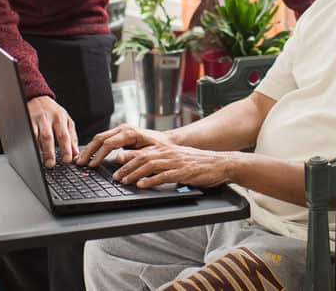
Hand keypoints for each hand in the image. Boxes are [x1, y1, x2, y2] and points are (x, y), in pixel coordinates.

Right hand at [26, 96, 76, 167]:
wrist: (37, 96)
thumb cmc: (53, 111)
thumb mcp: (66, 120)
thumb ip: (72, 137)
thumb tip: (76, 154)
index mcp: (60, 118)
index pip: (64, 135)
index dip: (66, 149)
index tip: (68, 160)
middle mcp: (47, 118)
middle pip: (48, 137)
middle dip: (49, 152)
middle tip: (51, 164)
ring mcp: (34, 119)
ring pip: (35, 136)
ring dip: (38, 150)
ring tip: (40, 162)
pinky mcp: (25, 120)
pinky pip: (26, 134)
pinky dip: (29, 143)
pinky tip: (31, 152)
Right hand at [75, 123, 170, 167]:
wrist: (167, 141)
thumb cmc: (160, 148)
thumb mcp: (149, 154)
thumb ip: (134, 156)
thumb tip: (117, 158)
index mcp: (130, 132)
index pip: (109, 143)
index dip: (98, 155)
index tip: (91, 165)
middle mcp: (123, 129)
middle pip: (100, 138)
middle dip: (89, 151)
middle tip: (79, 162)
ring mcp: (120, 130)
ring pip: (100, 138)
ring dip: (90, 149)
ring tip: (80, 160)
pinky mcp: (119, 134)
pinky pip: (104, 139)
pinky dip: (95, 147)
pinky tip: (89, 154)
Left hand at [111, 144, 236, 189]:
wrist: (220, 163)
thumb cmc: (199, 163)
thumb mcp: (178, 159)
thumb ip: (163, 162)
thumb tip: (146, 170)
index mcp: (167, 149)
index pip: (142, 151)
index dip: (127, 157)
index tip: (115, 164)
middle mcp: (168, 153)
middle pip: (141, 157)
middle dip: (126, 167)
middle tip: (115, 176)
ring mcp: (175, 162)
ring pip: (149, 165)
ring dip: (134, 174)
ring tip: (124, 181)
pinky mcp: (182, 172)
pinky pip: (163, 176)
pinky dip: (150, 181)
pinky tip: (142, 185)